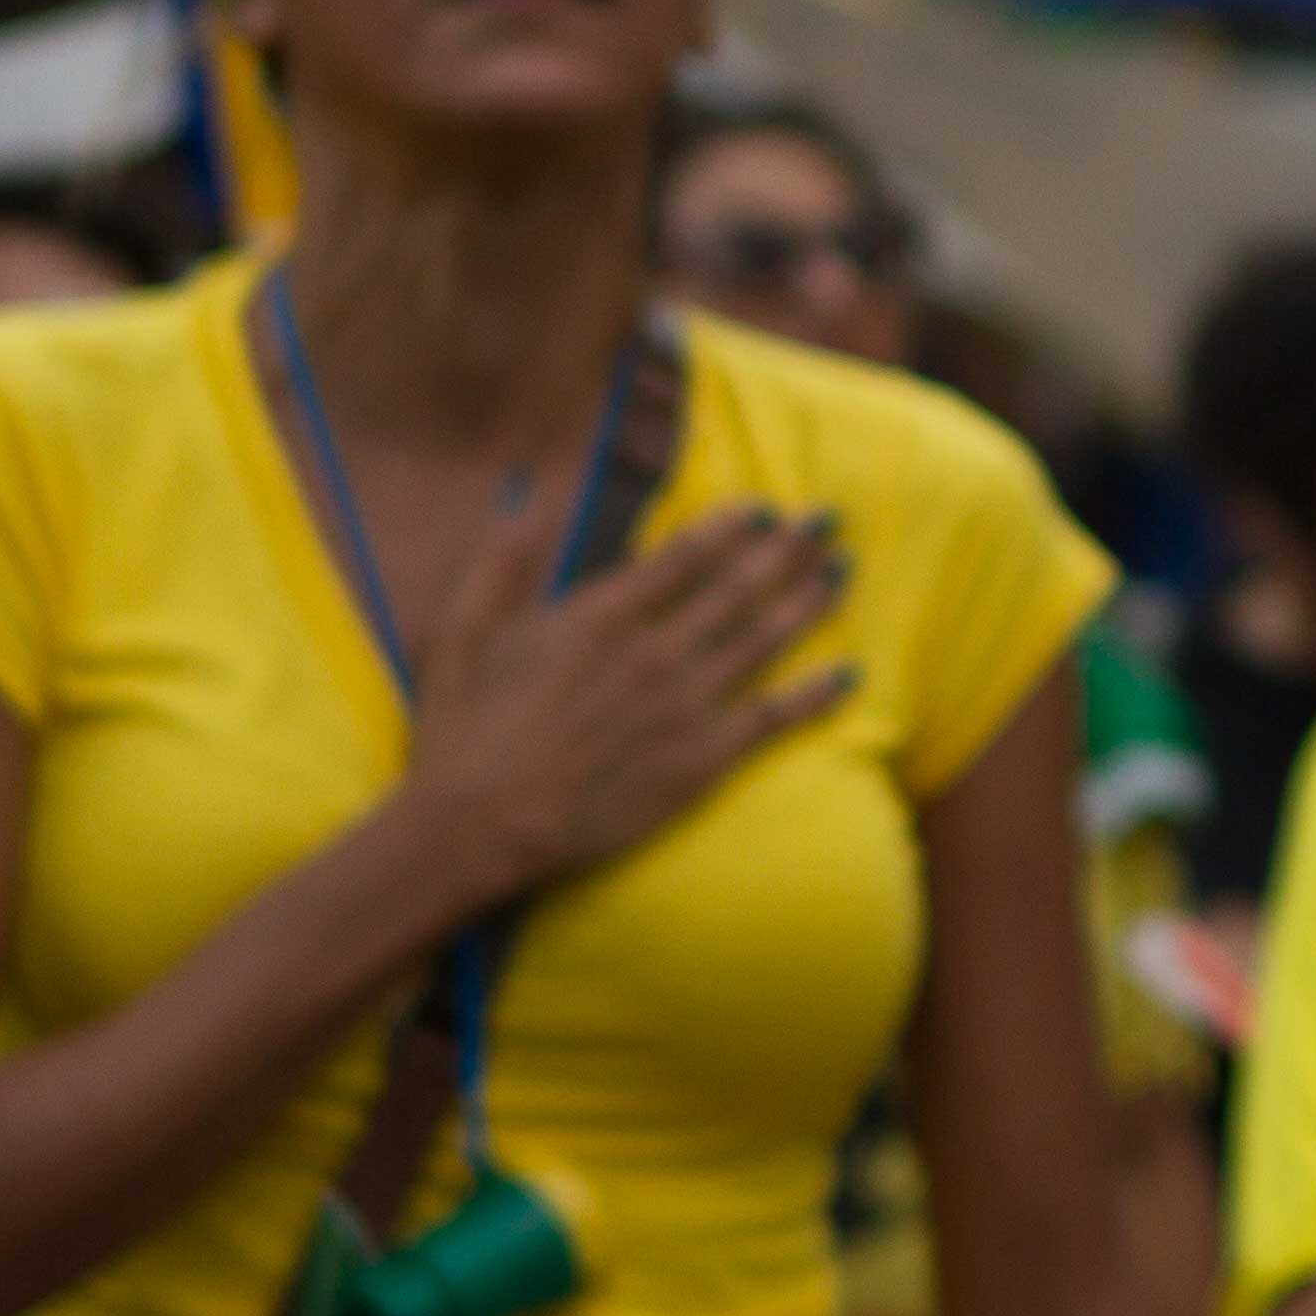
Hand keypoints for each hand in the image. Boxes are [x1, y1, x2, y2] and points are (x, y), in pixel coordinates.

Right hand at [392, 497, 852, 905]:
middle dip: (789, 549)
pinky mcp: (702, 761)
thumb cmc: (465, 726)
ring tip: (844, 570)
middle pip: (741, 587)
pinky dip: (817, 694)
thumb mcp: (463, 628)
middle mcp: (656, 652)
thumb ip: (502, 556)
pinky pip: (774, 718)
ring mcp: (685, 706)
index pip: (687, 554)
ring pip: (766, 640)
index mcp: (603, 614)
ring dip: (810, 600)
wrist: (479, 824)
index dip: (732, 526)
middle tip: (830, 519)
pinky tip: (851, 674)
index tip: (764, 506)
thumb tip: (526, 490)